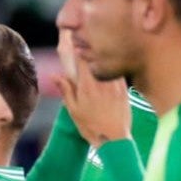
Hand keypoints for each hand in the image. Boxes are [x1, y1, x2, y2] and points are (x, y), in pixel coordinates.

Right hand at [54, 30, 129, 146]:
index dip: (78, 47)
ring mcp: (116, 86)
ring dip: (102, 57)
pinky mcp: (125, 90)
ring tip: (97, 54)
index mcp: (87, 86)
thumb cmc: (91, 128)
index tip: (74, 40)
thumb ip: (66, 90)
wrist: (115, 141)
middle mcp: (102, 83)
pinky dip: (113, 69)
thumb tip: (54, 75)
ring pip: (109, 64)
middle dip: (90, 49)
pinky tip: (109, 71)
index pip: (83, 59)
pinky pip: (118, 73)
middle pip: (96, 57)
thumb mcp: (74, 110)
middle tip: (84, 41)